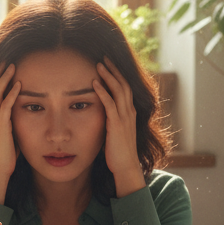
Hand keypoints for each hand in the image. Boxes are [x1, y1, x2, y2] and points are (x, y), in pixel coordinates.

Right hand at [0, 63, 20, 202]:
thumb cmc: (4, 153)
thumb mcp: (4, 132)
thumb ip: (8, 120)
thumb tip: (18, 112)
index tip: (2, 67)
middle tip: (6, 60)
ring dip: (4, 78)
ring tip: (12, 67)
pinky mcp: (0, 127)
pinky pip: (5, 106)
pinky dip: (12, 94)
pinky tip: (19, 85)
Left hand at [93, 58, 144, 196]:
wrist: (126, 167)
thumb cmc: (118, 152)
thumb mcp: (116, 132)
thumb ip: (111, 120)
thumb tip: (101, 113)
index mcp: (129, 113)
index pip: (125, 88)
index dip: (117, 75)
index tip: (108, 64)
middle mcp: (129, 112)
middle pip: (124, 84)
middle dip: (114, 70)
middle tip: (104, 57)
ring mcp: (125, 118)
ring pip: (119, 91)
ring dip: (108, 76)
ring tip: (99, 64)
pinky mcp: (117, 125)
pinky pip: (110, 104)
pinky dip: (102, 92)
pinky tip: (94, 83)